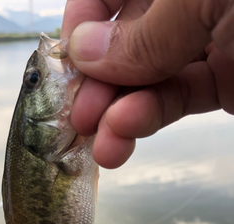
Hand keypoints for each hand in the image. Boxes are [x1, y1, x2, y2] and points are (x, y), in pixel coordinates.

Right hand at [62, 0, 233, 167]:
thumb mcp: (202, 1)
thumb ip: (144, 32)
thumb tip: (83, 51)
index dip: (82, 25)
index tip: (67, 65)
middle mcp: (184, 6)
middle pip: (123, 43)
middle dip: (97, 84)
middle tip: (79, 120)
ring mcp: (206, 42)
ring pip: (148, 79)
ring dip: (117, 116)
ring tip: (102, 148)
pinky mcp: (224, 80)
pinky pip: (178, 98)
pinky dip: (149, 118)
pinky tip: (124, 134)